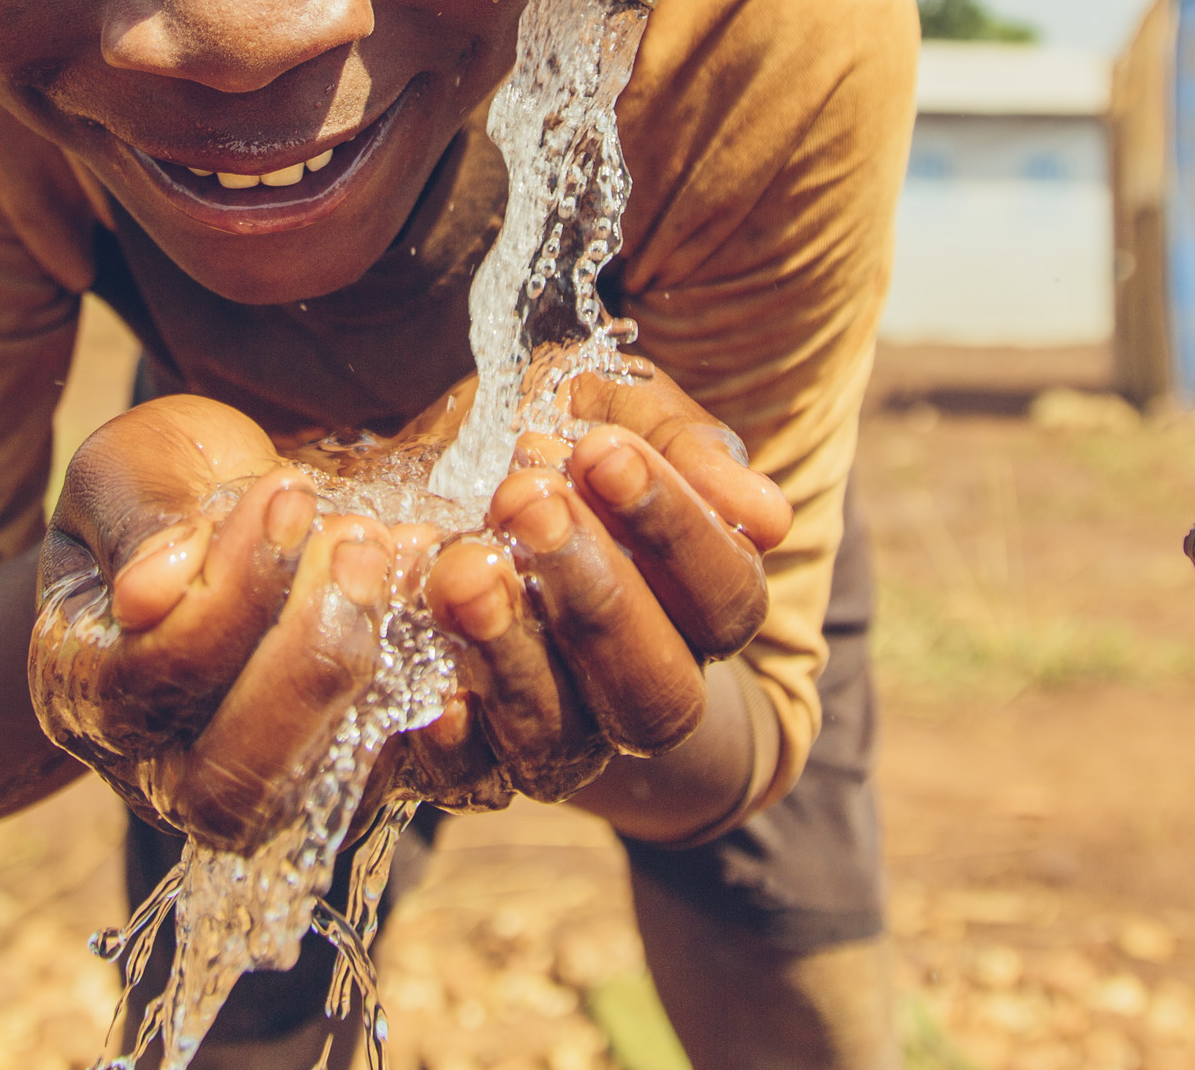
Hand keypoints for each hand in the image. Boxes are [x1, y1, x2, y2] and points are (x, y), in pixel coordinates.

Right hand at [31, 394, 422, 852]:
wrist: (229, 507)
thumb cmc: (166, 487)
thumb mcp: (131, 466)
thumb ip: (133, 520)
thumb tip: (145, 595)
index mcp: (82, 692)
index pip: (153, 681)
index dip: (232, 592)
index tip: (289, 492)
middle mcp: (156, 768)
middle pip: (225, 787)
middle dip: (306, 661)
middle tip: (359, 545)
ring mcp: (253, 787)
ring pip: (313, 795)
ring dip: (370, 674)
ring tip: (392, 557)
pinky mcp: (340, 776)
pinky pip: (388, 770)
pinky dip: (425, 685)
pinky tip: (431, 592)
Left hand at [409, 351, 792, 808]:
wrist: (426, 481)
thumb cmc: (542, 441)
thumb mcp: (609, 412)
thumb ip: (681, 444)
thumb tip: (768, 517)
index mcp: (694, 610)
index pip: (726, 600)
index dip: (677, 532)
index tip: (603, 453)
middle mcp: (637, 689)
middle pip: (658, 693)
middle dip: (597, 597)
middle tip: (526, 500)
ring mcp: (554, 737)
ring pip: (562, 741)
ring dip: (512, 652)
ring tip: (461, 567)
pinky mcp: (464, 764)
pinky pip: (467, 782)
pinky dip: (450, 740)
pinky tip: (436, 686)